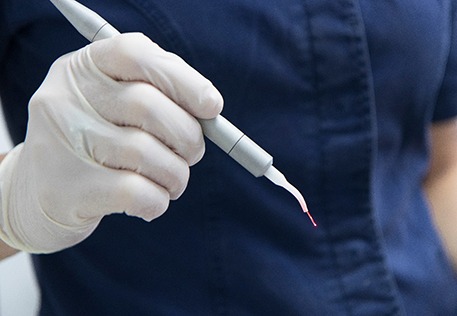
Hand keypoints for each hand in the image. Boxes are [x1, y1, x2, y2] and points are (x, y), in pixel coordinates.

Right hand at [0, 33, 222, 252]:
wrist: (38, 191)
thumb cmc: (95, 143)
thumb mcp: (112, 105)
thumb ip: (156, 96)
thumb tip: (209, 108)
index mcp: (82, 69)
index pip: (135, 54)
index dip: (183, 79)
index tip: (212, 106)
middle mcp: (65, 99)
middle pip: (147, 105)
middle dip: (187, 135)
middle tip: (193, 153)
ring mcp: (63, 144)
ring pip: (145, 153)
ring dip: (176, 174)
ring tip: (173, 182)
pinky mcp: (69, 189)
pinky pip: (136, 192)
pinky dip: (159, 200)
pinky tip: (154, 202)